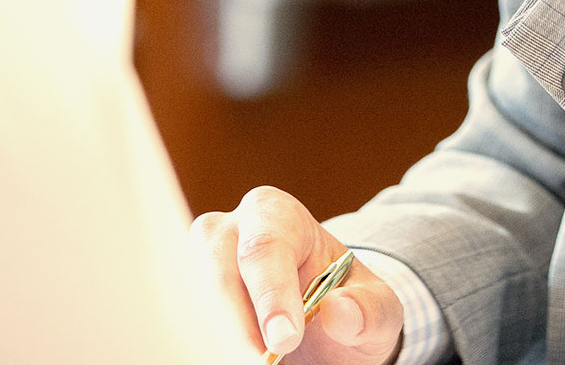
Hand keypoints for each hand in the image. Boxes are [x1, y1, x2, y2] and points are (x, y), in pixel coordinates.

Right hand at [191, 188, 403, 363]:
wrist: (326, 327)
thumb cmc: (348, 305)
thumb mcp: (377, 308)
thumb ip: (368, 309)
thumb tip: (339, 311)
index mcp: (279, 215)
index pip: (266, 246)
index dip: (270, 294)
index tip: (284, 339)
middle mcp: (232, 231)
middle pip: (217, 265)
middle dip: (236, 319)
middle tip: (261, 362)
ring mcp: (204, 265)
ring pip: (194, 296)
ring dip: (219, 337)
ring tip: (252, 364)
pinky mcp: (191, 299)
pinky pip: (188, 321)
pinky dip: (209, 345)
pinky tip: (232, 359)